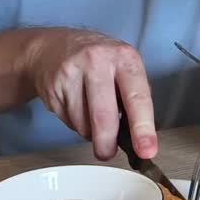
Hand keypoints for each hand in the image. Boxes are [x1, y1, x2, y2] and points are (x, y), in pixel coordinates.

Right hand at [29, 31, 157, 160]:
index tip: (146, 150)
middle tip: (107, 151)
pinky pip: (68, 122)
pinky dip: (75, 123)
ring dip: (90, 131)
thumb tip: (139, 136)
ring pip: (84, 124)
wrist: (53, 47)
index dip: (143, 127)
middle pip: (104, 117)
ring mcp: (71, 73)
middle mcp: (97, 61)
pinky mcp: (52, 88)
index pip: (137, 97)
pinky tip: (75, 105)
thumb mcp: (122, 66)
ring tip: (90, 112)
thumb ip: (133, 96)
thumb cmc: (97, 61)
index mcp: (123, 57)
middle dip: (107, 143)